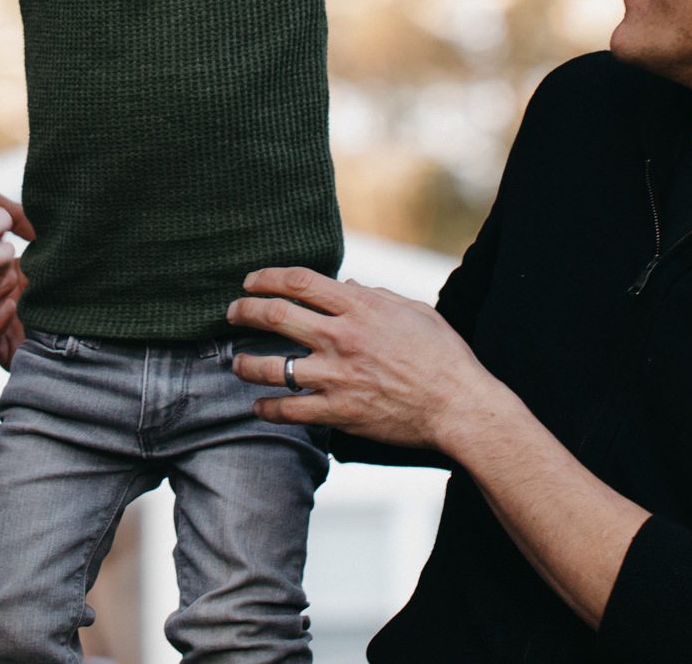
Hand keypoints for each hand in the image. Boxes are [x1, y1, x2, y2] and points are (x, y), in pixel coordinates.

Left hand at [227, 267, 495, 449]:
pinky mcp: (339, 412)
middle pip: (276, 316)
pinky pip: (289, 410)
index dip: (266, 278)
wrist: (459, 406)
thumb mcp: (414, 311)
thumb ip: (377, 295)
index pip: (299, 281)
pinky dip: (267, 408)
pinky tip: (258, 405)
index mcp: (360, 306)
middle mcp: (342, 337)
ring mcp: (337, 376)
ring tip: (236, 363)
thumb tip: (350, 285)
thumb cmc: (444, 356)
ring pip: (273, 367)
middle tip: (231, 313)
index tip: (251, 281)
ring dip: (246, 363)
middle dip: (245, 311)